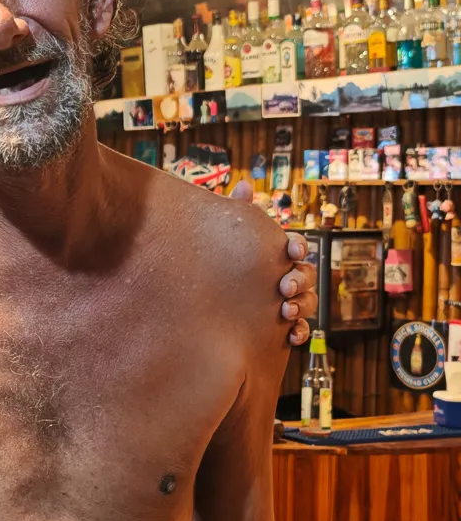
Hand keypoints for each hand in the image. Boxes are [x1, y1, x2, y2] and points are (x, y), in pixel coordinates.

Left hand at [229, 180, 315, 344]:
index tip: (291, 250)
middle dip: (299, 279)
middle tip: (284, 287)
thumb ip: (239, 213)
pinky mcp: (285, 326)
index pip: (296, 246)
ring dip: (300, 306)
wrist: (213, 306)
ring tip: (285, 311)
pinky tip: (291, 335)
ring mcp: (290, 301)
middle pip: (306, 274)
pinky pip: (302, 329)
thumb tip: (244, 185)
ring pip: (307, 302)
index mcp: (278, 255)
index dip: (297, 247)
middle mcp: (289, 276)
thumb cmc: (228, 264)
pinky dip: (300, 332)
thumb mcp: (231, 237)